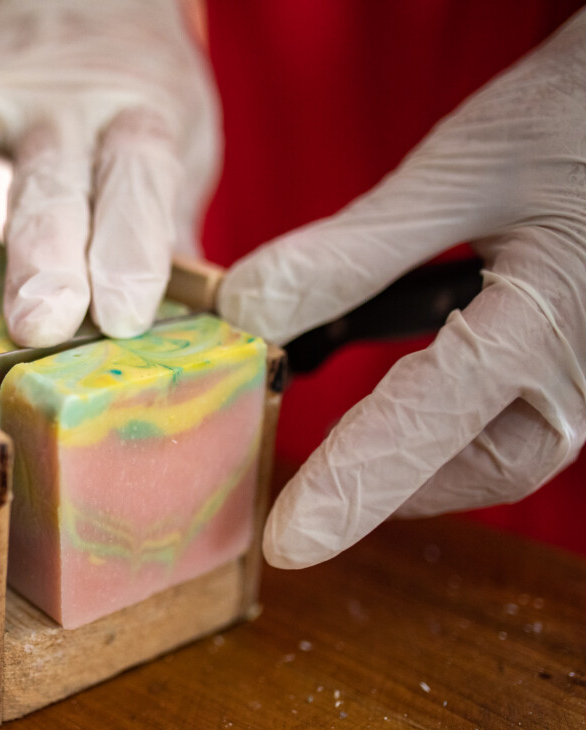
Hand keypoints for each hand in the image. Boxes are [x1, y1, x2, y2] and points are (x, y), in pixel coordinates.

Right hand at [0, 0, 218, 345]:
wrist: (79, 11)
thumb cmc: (128, 109)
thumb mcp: (181, 150)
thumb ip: (166, 234)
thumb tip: (167, 336)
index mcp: (138, 112)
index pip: (138, 171)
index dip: (129, 245)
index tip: (121, 316)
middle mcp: (57, 96)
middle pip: (47, 171)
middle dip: (41, 252)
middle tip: (36, 324)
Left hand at [218, 11, 585, 568]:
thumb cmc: (576, 113)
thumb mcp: (463, 168)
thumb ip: (354, 250)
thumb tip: (247, 314)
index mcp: (546, 321)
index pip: (424, 423)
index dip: (350, 486)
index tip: (288, 546)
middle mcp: (585, 364)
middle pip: (490, 464)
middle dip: (398, 481)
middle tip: (314, 496)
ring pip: (515, 448)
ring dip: (431, 453)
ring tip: (358, 448)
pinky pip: (531, 410)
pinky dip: (462, 415)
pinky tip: (421, 382)